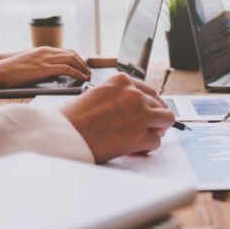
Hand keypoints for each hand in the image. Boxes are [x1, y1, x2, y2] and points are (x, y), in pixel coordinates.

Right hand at [0, 47, 90, 88]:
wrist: (0, 69)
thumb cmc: (12, 69)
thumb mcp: (30, 63)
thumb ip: (42, 64)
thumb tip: (53, 73)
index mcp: (43, 49)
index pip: (66, 51)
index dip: (77, 59)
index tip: (83, 66)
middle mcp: (47, 51)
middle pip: (72, 54)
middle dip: (83, 63)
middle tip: (88, 72)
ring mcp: (46, 58)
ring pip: (73, 60)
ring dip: (83, 68)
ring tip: (87, 76)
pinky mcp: (45, 68)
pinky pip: (68, 69)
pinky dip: (78, 74)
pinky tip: (82, 79)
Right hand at [60, 74, 174, 161]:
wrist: (64, 134)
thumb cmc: (74, 117)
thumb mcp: (98, 95)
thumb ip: (120, 97)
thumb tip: (138, 109)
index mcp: (122, 81)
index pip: (149, 91)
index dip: (150, 105)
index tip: (149, 112)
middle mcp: (134, 94)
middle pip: (160, 106)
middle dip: (154, 118)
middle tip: (146, 128)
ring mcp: (140, 114)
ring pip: (166, 121)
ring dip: (155, 130)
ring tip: (140, 138)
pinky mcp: (140, 136)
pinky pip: (156, 142)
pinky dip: (146, 147)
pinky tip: (132, 147)